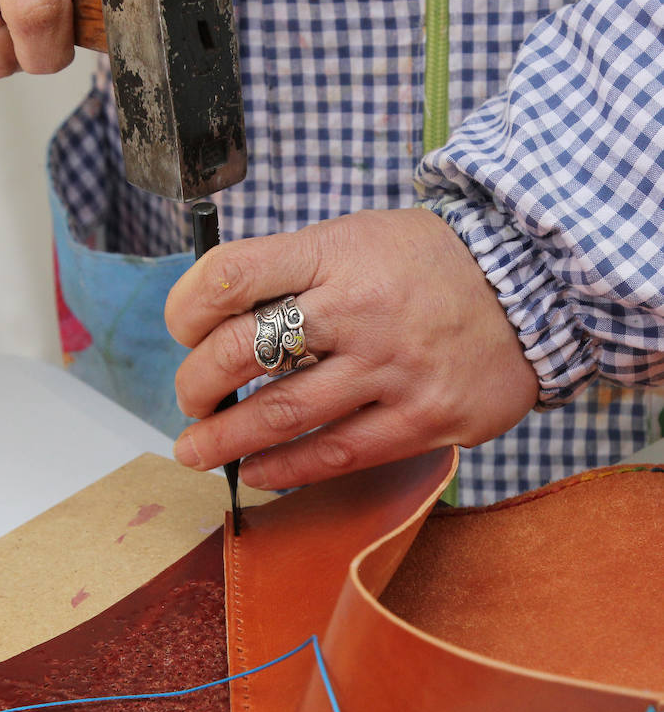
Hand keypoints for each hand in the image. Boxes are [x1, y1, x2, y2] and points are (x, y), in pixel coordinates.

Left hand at [165, 208, 538, 489]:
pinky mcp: (424, 417)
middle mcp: (358, 307)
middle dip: (196, 383)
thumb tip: (218, 318)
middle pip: (242, 350)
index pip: (229, 274)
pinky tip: (256, 473)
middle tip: (189, 399)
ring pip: (281, 414)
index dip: (185, 307)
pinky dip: (285, 469)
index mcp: (334, 253)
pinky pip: (336, 453)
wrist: (530, 284)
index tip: (182, 329)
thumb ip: (293, 272)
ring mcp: (392, 366)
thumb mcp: (356, 238)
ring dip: (224, 441)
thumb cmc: (425, 263)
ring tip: (193, 451)